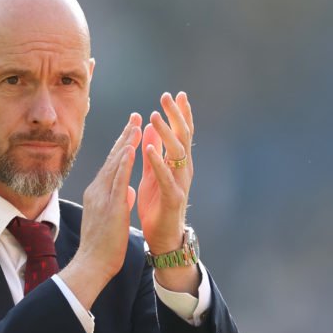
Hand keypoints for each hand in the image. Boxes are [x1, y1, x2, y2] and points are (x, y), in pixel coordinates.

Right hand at [59, 114, 140, 305]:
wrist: (92, 264)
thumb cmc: (102, 247)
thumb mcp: (112, 219)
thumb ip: (120, 202)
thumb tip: (129, 192)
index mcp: (99, 193)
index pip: (112, 165)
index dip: (122, 146)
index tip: (132, 130)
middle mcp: (98, 191)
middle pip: (112, 159)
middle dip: (125, 136)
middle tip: (134, 117)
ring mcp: (103, 197)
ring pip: (115, 164)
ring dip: (126, 142)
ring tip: (136, 124)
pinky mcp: (110, 206)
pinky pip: (118, 180)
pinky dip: (124, 162)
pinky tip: (131, 148)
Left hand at [138, 92, 193, 256]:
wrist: (164, 238)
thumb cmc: (158, 205)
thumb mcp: (153, 173)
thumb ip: (154, 151)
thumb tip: (149, 126)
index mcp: (178, 164)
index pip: (182, 134)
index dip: (180, 114)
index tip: (176, 94)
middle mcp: (183, 171)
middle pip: (183, 138)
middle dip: (176, 116)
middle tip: (168, 97)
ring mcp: (180, 184)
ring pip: (177, 154)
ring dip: (166, 134)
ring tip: (155, 117)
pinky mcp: (173, 199)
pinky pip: (166, 178)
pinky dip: (157, 162)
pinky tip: (149, 148)